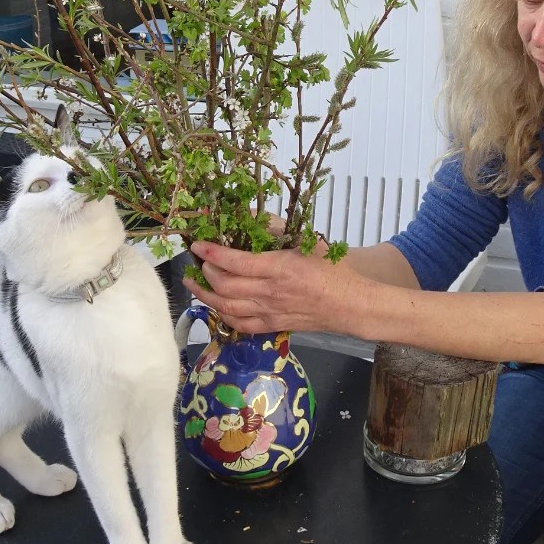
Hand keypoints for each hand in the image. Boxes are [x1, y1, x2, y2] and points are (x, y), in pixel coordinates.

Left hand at [183, 237, 351, 334]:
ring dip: (206, 295)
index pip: (235, 262)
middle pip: (225, 285)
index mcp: (280, 268)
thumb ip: (279, 230)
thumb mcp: (309, 242)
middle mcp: (270, 292)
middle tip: (198, 261)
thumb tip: (251, 217)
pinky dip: (223, 315)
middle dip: (205, 272)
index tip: (198, 245)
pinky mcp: (272, 326)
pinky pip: (240, 324)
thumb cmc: (333, 270)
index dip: (212, 253)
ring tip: (193, 284)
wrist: (351, 305)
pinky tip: (215, 306)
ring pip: (227, 307)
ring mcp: (269, 312)